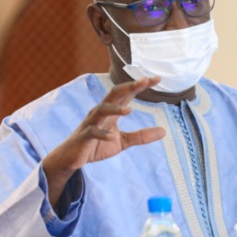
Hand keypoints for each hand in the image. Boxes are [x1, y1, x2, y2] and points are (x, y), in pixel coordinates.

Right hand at [43, 77, 165, 207]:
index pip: (127, 94)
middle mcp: (101, 112)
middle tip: (144, 81)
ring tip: (129, 110)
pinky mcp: (84, 136)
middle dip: (129, 87)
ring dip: (115, 108)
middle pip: (114, 94)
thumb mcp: (123, 141)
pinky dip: (103, 134)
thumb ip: (142, 136)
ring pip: (102, 109)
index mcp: (111, 111)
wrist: (72, 158)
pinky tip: (113, 136)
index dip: (140, 86)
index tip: (157, 79)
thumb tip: (164, 131)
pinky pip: (93, 132)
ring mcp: (91, 123)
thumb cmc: (97, 145)